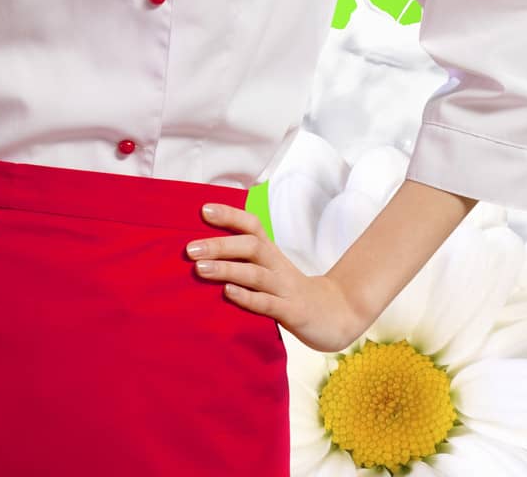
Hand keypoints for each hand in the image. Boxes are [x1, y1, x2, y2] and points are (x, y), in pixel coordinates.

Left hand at [186, 202, 370, 353]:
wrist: (336, 316)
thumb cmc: (291, 291)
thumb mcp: (271, 270)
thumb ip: (245, 260)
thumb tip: (204, 253)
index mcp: (272, 253)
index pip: (253, 226)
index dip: (230, 215)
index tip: (203, 210)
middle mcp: (278, 266)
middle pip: (251, 246)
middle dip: (219, 245)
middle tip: (189, 248)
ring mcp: (286, 289)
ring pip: (256, 274)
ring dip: (227, 269)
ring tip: (200, 268)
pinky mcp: (293, 313)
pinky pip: (268, 303)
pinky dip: (247, 297)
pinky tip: (228, 293)